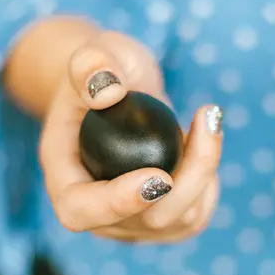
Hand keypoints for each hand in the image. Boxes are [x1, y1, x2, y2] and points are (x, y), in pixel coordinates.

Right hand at [39, 31, 222, 242]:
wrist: (120, 88)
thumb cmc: (104, 70)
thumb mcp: (94, 52)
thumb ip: (91, 65)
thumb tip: (108, 93)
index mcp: (64, 178)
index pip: (81, 210)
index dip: (118, 203)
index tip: (160, 177)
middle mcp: (96, 211)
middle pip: (147, 220)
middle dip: (190, 177)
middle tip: (208, 117)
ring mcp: (131, 222)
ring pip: (181, 220)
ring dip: (205, 168)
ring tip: (205, 119)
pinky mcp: (162, 221)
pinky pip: (197, 214)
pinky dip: (210, 180)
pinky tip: (203, 144)